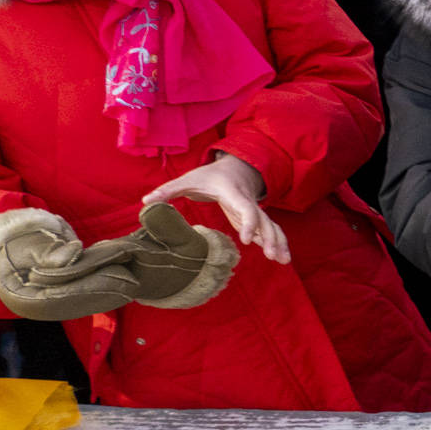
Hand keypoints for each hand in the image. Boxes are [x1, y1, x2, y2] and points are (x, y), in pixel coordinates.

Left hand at [142, 154, 288, 264]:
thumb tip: (145, 202)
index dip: (249, 225)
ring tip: (284, 261)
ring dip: (279, 242)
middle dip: (272, 238)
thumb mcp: (187, 180)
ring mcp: (254, 211)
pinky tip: (282, 258)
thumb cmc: (209, 176)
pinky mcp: (255, 219)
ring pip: (272, 227)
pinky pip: (270, 230)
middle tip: (273, 256)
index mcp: (233, 194)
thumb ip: (167, 191)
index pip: (247, 209)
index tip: (247, 241)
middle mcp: (248, 203)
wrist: (234, 168)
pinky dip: (278, 242)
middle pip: (265, 221)